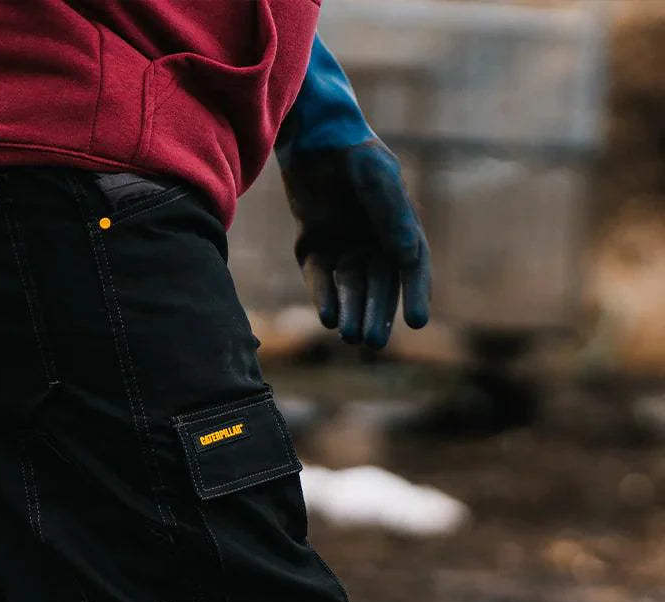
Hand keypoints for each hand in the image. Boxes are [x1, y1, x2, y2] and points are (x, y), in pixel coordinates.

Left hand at [281, 140, 430, 350]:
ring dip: (352, 312)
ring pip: (351, 288)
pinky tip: (328, 318)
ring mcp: (343, 246)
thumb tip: (408, 255)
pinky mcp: (315, 248)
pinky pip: (321, 279)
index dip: (415, 295)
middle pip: (379, 286)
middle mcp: (373, 240)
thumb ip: (390, 212)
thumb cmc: (349, 150)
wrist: (309, 134)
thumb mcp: (374, 175)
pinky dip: (325, 298)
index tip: (417, 322)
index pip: (412, 267)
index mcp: (398, 224)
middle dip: (377, 315)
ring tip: (350, 337)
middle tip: (372, 342)